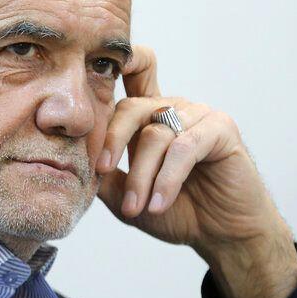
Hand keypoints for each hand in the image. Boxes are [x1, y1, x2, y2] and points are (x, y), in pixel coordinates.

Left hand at [95, 45, 296, 297]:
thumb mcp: (130, 198)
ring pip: (156, 134)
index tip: (91, 70)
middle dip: (113, 140)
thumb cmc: (180, 212)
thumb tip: (74, 161)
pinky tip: (158, 203)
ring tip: (137, 208)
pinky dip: (168, 178)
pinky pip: (184, 147)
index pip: (132, 76)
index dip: (118, 62)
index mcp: (150, 117)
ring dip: (142, 175)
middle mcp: (173, 109)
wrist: (222, 235)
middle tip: (103, 171)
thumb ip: (105, 177)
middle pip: (132, 107)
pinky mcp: (220, 129)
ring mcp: (198, 116)